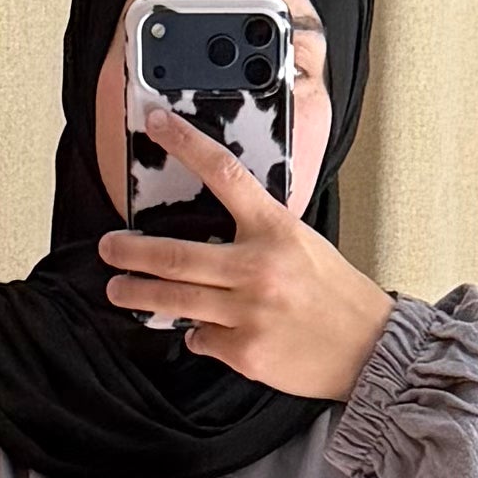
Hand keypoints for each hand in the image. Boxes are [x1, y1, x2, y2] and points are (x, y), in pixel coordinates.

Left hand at [98, 102, 397, 401]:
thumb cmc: (335, 294)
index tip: (156, 125)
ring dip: (139, 294)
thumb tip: (209, 235)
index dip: (186, 144)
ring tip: (119, 289)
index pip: (223, 174)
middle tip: (108, 247)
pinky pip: (201, 339)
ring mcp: (249, 313)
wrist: (369, 348)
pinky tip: (204, 332)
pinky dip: (197, 334)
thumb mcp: (301, 243)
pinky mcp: (245, 352)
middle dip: (132, 252)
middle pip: (176, 255)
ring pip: (176, 301)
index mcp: (275, 229)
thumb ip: (257, 235)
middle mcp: (258, 268)